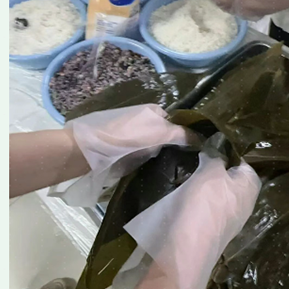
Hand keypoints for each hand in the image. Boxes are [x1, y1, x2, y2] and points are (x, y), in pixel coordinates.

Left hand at [66, 104, 199, 178]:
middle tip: (194, 166)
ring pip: (157, 149)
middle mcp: (144, 122)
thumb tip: (202, 138)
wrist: (87, 151)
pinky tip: (162, 177)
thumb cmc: (124, 136)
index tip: (202, 152)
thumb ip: (181, 134)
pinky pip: (145, 160)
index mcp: (152, 111)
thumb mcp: (158, 131)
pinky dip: (152, 167)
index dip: (188, 135)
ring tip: (182, 174)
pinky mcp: (125, 154)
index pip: (178, 122)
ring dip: (166, 159)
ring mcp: (133, 139)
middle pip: (168, 137)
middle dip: (178, 149)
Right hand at [122, 149, 260, 288]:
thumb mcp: (210, 172)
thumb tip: (216, 145)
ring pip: (213, 191)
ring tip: (182, 170)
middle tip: (191, 155)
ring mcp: (226, 217)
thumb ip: (214, 156)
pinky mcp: (208, 226)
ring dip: (199, 182)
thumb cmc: (204, 204)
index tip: (206, 143)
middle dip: (211, 166)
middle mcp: (242, 202)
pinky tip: (180, 191)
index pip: (242, 162)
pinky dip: (192, 197)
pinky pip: (202, 205)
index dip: (226, 151)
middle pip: (227, 177)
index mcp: (249, 187)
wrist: (187, 246)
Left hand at [208, 0, 288, 19]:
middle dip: (218, 0)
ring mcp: (253, 13)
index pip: (219, 1)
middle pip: (226, 7)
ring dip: (227, 3)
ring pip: (235, 10)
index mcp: (240, 1)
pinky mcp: (262, 12)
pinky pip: (244, 11)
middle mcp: (244, 10)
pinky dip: (237, 6)